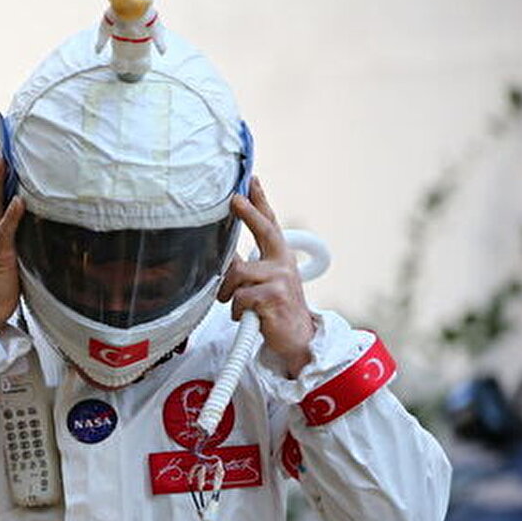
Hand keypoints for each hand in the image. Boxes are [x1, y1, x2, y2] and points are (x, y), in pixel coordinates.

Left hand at [217, 177, 315, 377]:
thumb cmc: (276, 310)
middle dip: (249, 213)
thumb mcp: (265, 284)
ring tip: (236, 304)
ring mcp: (280, 278)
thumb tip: (224, 256)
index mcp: (280, 257)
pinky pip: (239, 296)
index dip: (261, 202)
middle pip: (265, 230)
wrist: (298, 339)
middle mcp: (283, 263)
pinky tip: (247, 316)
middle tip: (234, 199)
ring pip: (237, 273)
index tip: (252, 181)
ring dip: (228, 292)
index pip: (270, 224)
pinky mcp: (273, 296)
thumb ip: (250, 267)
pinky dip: (236, 309)